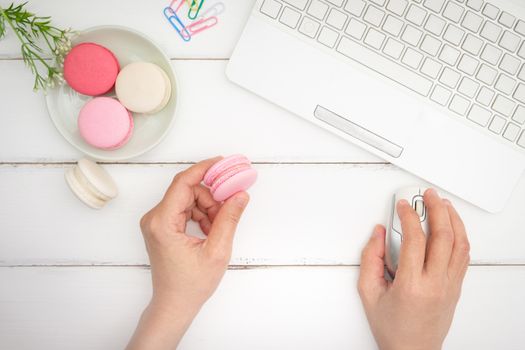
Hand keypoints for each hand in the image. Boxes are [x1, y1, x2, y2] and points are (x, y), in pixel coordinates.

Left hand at [127, 157, 249, 349]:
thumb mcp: (217, 251)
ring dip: (207, 208)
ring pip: (188, 199)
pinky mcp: (161, 226)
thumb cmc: (191, 284)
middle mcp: (154, 218)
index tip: (223, 163)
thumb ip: (229, 219)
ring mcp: (156, 222)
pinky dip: (200, 215)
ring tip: (219, 227)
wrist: (174, 304)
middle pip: (188, 191)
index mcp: (162, 222)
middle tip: (228, 209)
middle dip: (211, 197)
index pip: (183, 183)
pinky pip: (184, 209)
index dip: (204, 169)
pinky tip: (210, 230)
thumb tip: (240, 195)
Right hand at [358, 189, 469, 349]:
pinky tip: (453, 226)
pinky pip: (464, 256)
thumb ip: (369, 259)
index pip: (414, 239)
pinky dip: (460, 236)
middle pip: (444, 236)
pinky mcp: (456, 288)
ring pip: (460, 244)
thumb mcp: (368, 293)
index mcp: (411, 285)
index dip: (408, 216)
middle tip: (428, 195)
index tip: (402, 206)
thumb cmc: (392, 328)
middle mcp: (435, 284)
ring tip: (443, 204)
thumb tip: (378, 234)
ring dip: (453, 219)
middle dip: (436, 209)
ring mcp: (450, 286)